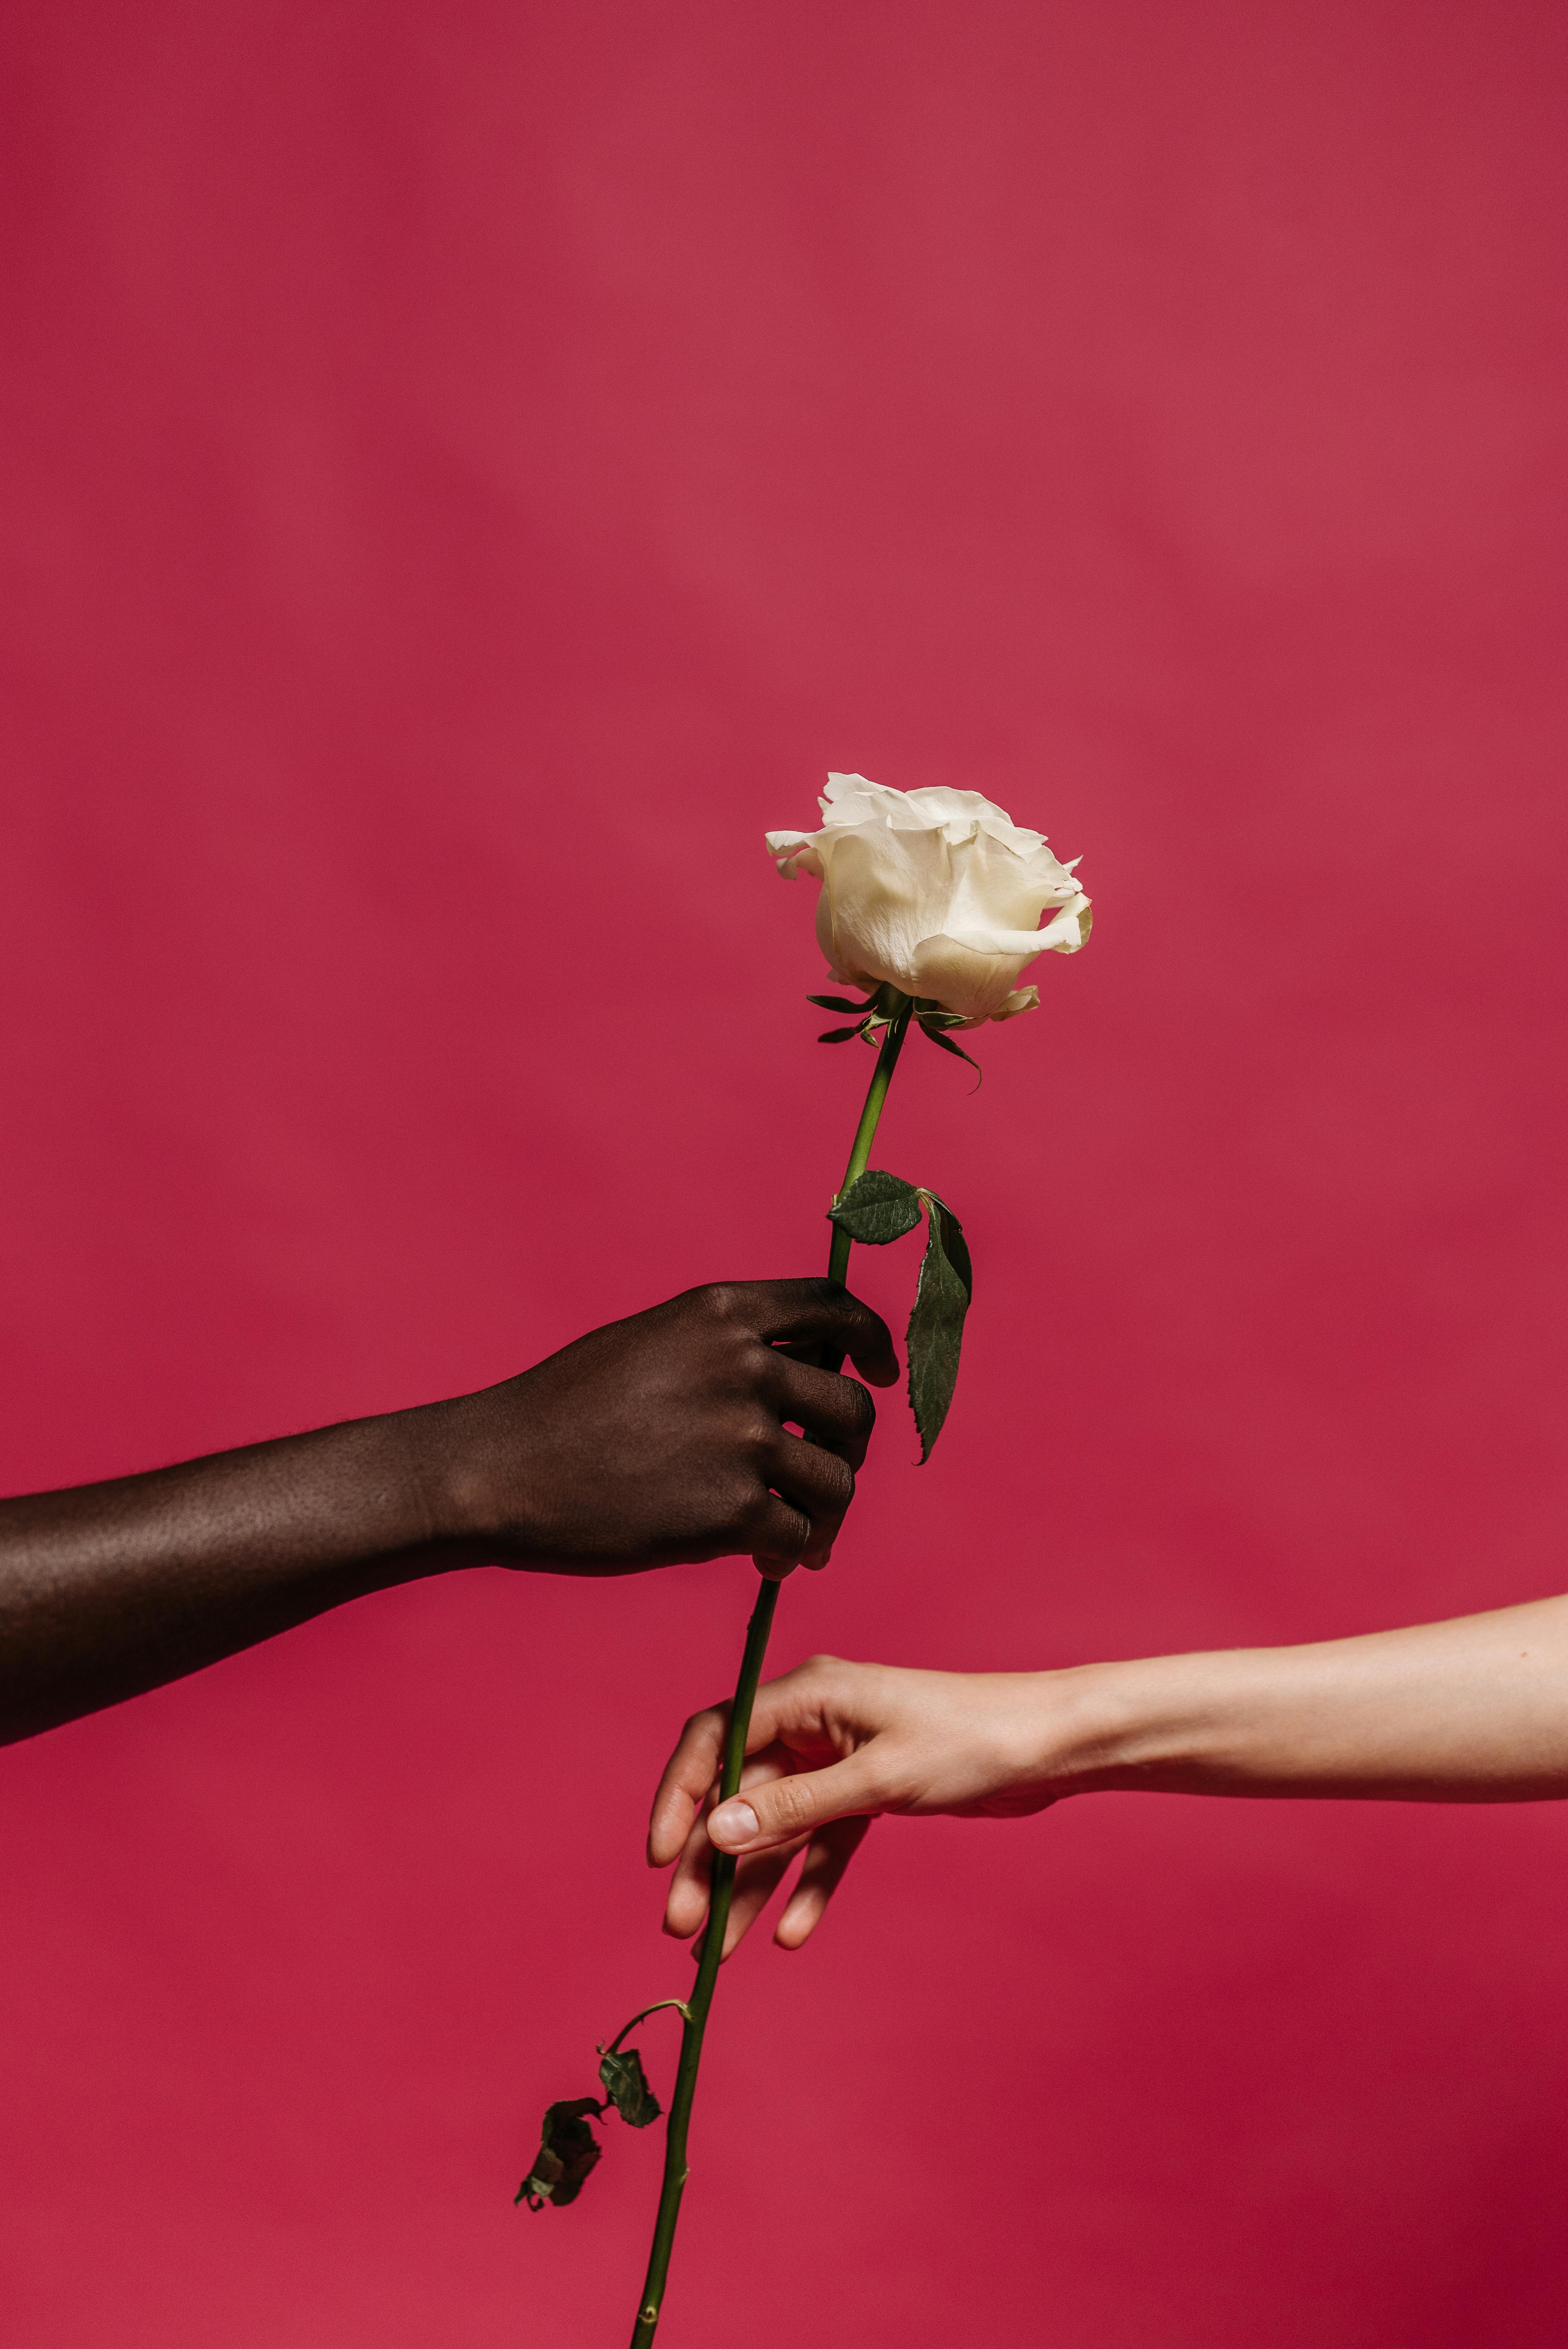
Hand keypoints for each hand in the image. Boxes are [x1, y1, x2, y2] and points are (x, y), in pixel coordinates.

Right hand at [429, 1279, 898, 1576]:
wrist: (502, 1468)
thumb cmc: (566, 1409)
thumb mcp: (652, 1342)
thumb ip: (725, 1348)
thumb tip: (797, 1373)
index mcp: (724, 1313)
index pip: (836, 1309)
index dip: (873, 1343)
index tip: (881, 1374)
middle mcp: (745, 1366)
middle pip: (851, 1407)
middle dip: (848, 1451)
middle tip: (824, 1483)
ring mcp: (742, 1437)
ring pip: (837, 1479)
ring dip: (827, 1514)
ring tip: (800, 1537)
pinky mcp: (730, 1509)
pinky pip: (801, 1534)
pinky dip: (795, 1554)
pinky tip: (768, 1563)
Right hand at [649, 1654, 1071, 1954]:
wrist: (1047, 1747)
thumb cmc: (971, 1740)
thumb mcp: (877, 1778)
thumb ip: (794, 1807)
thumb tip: (715, 1830)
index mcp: (807, 1695)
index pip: (716, 1739)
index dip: (680, 1797)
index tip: (660, 1857)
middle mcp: (815, 1722)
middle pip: (741, 1791)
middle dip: (709, 1857)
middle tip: (683, 1922)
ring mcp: (841, 1758)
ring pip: (778, 1824)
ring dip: (751, 1882)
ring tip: (721, 1945)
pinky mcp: (870, 1791)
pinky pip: (823, 1840)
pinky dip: (808, 1882)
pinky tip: (793, 1931)